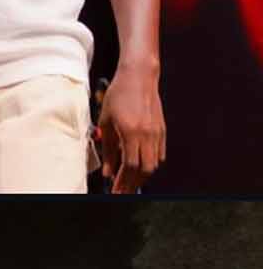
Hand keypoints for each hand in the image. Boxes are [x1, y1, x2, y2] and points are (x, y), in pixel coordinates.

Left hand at [95, 69, 163, 192]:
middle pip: (145, 169)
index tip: (115, 190)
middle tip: (122, 191)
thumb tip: (107, 172)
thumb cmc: (119, 95)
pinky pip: (159, 154)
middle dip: (133, 183)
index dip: (122, 181)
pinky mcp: (162, 130)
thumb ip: (107, 149)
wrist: (138, 77)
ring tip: (129, 182)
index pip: (130, 166)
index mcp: (132, 132)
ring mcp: (157, 132)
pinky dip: (150, 164)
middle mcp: (148, 134)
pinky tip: (140, 168)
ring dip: (142, 176)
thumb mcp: (105, 122)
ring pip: (154, 164)